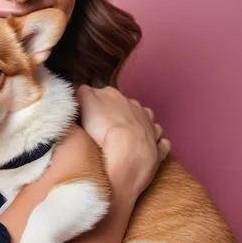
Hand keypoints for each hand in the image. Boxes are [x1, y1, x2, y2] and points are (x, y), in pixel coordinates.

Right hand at [77, 85, 170, 201]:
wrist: (127, 154)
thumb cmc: (103, 128)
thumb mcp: (84, 103)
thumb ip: (82, 92)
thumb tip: (82, 88)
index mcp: (116, 96)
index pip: (106, 94)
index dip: (98, 103)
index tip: (91, 112)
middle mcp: (136, 108)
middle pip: (126, 107)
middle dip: (119, 113)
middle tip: (106, 126)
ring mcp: (149, 127)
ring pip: (146, 121)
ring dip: (139, 125)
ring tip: (127, 137)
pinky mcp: (157, 147)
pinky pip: (159, 142)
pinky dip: (155, 142)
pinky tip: (147, 147)